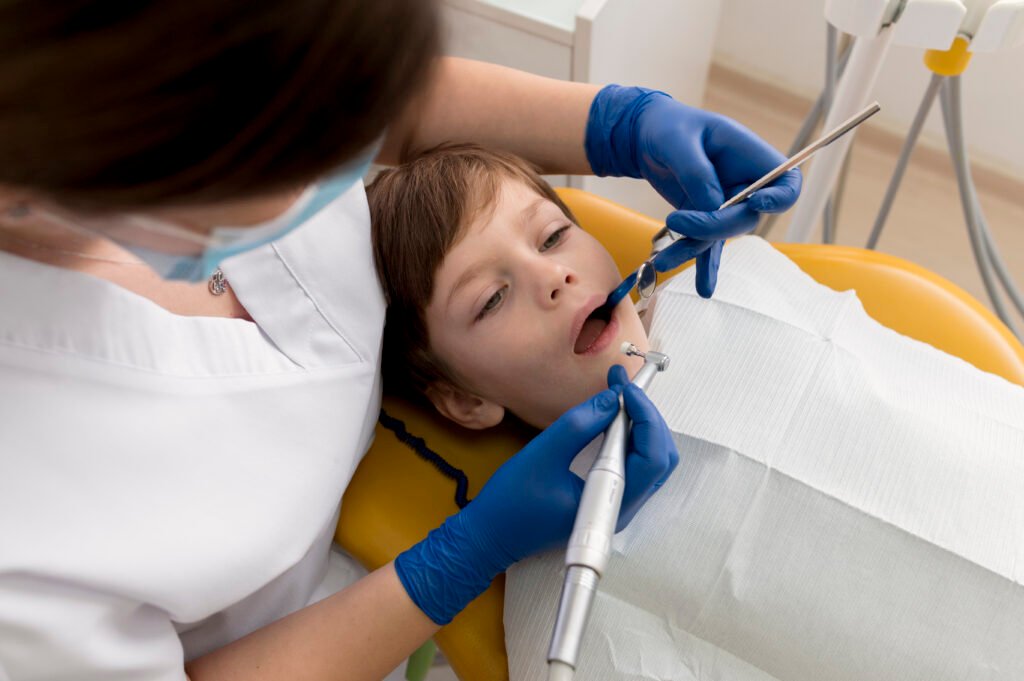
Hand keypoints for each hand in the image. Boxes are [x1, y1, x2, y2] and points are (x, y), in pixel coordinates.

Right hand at [395, 366, 678, 623]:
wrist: (491, 536)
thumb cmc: (511, 502)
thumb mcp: (544, 453)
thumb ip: (580, 424)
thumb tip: (612, 399)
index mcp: (610, 503)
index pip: (651, 455)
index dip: (643, 415)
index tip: (624, 386)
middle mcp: (621, 508)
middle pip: (660, 457)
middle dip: (646, 417)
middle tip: (622, 387)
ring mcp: (615, 506)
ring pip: (650, 461)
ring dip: (640, 426)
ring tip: (618, 396)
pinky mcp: (605, 500)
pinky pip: (633, 465)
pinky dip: (629, 438)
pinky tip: (612, 418)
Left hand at [585, 85, 801, 296]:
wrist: (646, 135)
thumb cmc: (668, 127)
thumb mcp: (678, 141)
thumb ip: (697, 172)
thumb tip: (711, 206)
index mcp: (750, 156)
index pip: (786, 185)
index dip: (778, 199)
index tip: (755, 202)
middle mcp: (744, 184)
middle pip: (746, 219)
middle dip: (713, 227)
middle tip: (676, 220)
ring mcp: (726, 204)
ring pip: (720, 237)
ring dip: (693, 249)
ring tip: (661, 261)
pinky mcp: (705, 219)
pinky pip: (708, 246)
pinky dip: (704, 267)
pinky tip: (704, 289)